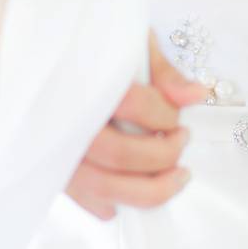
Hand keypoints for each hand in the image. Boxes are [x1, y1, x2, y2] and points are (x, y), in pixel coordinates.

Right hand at [64, 28, 207, 220]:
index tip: (177, 114)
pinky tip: (136, 188)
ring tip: (177, 175)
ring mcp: (57, 151)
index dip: (165, 114)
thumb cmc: (94, 49)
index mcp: (85, 79)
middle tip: (182, 140)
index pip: (132, 105)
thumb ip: (163, 72)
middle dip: (163, 154)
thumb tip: (196, 95)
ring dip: (152, 189)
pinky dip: (117, 203)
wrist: (51, 55)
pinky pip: (87, 200)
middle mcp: (66, 119)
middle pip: (120, 154)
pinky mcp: (55, 172)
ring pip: (105, 186)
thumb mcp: (130, 44)